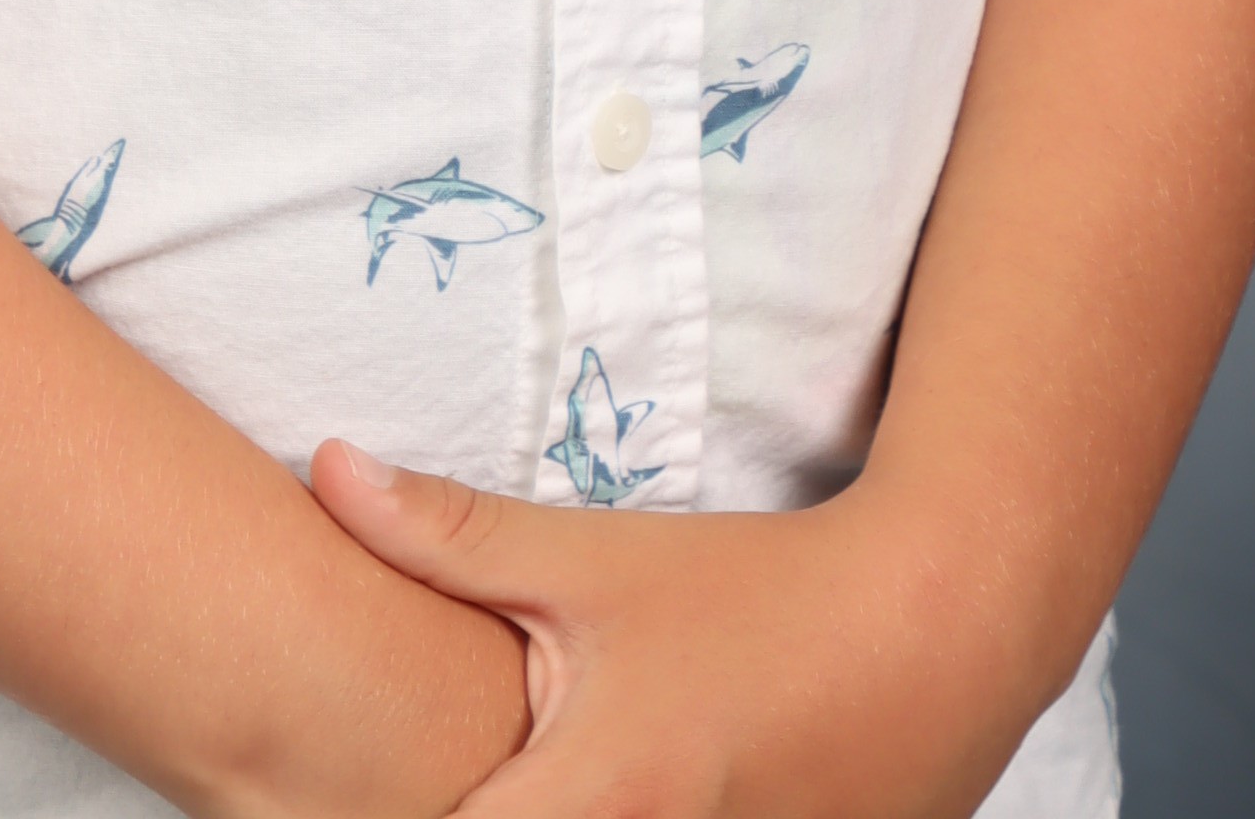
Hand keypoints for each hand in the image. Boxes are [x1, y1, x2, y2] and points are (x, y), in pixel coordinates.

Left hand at [307, 444, 1043, 818]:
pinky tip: (621, 793)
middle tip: (452, 776)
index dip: (393, 814)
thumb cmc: (751, 593)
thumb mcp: (592, 557)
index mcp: (598, 802)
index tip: (360, 788)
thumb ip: (449, 534)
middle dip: (469, 818)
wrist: (931, 631)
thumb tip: (323, 470)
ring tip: (547, 780)